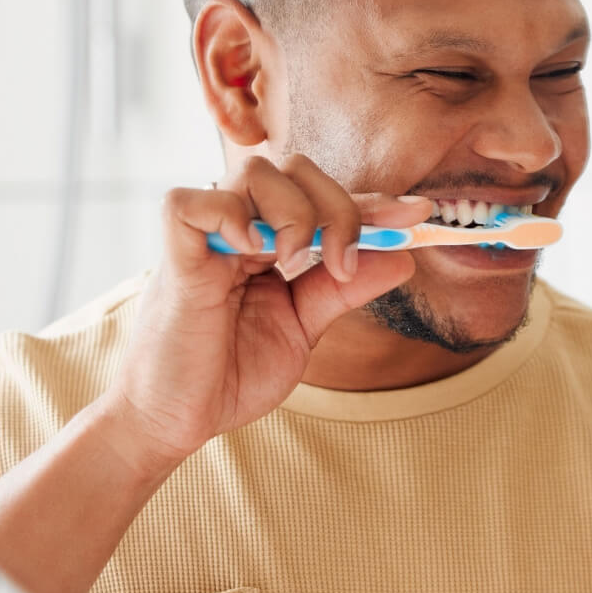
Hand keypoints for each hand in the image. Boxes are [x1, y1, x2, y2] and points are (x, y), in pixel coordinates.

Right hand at [101, 154, 430, 468]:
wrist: (178, 422)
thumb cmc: (231, 374)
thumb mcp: (305, 328)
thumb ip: (345, 288)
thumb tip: (404, 256)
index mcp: (272, 242)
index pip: (327, 199)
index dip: (373, 203)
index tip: (417, 213)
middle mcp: (240, 228)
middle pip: (296, 169)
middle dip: (338, 208)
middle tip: (343, 263)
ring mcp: (206, 236)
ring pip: (255, 172)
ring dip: (295, 213)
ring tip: (295, 265)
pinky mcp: (174, 254)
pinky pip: (191, 201)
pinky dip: (230, 216)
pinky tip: (252, 252)